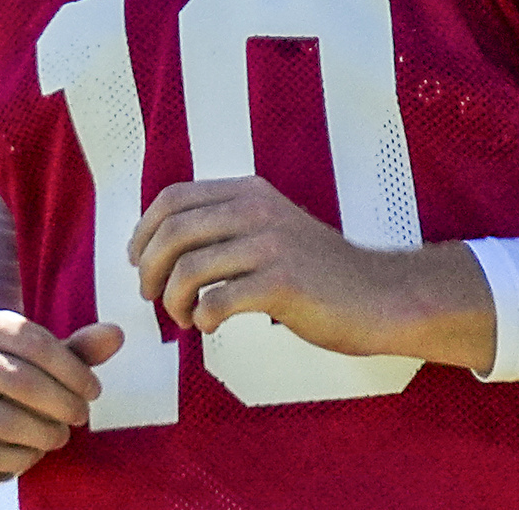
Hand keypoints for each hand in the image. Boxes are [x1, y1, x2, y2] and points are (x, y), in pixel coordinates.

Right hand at [0, 310, 123, 484]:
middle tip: (80, 417)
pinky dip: (19, 458)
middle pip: (20, 381)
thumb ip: (78, 350)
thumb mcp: (43, 362)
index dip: (71, 369)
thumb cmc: (13, 380)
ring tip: (58, 436)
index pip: (33, 341)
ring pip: (4, 421)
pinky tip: (32, 453)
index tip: (93, 391)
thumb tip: (116, 333)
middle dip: (62, 404)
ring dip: (44, 435)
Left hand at [128, 176, 495, 372]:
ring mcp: (270, 245)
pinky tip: (209, 326)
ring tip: (182, 317)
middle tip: (150, 296)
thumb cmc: (319, 272)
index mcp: (248, 192)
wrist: (382, 297)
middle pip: (173, 233)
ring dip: (173, 299)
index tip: (137, 259)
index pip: (173, 198)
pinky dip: (202, 317)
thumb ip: (225, 225)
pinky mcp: (283, 283)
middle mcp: (256, 210)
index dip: (144, 229)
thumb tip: (159, 244)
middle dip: (150, 268)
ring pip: (189, 269)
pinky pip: (218, 300)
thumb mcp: (270, 228)